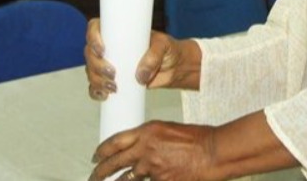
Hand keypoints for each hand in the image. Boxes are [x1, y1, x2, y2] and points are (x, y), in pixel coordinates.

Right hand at [85, 18, 196, 100]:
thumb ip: (154, 57)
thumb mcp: (164, 46)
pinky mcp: (113, 80)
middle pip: (90, 53)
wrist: (175, 68)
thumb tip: (140, 76)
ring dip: (97, 80)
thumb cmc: (168, 50)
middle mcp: (111, 47)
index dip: (93, 37)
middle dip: (96, 65)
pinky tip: (104, 96)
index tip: (102, 50)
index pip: (96, 28)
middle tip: (113, 74)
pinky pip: (96, 86)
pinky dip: (96, 91)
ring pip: (91, 70)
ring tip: (114, 87)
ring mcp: (110, 64)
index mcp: (119, 32)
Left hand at [89, 121, 215, 180]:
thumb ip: (149, 138)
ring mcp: (151, 168)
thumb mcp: (168, 129)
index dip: (101, 151)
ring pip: (127, 178)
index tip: (96, 156)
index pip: (115, 142)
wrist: (213, 152)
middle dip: (100, 172)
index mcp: (147, 131)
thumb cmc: (197, 138)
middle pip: (114, 162)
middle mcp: (145, 149)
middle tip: (94, 176)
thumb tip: (138, 147)